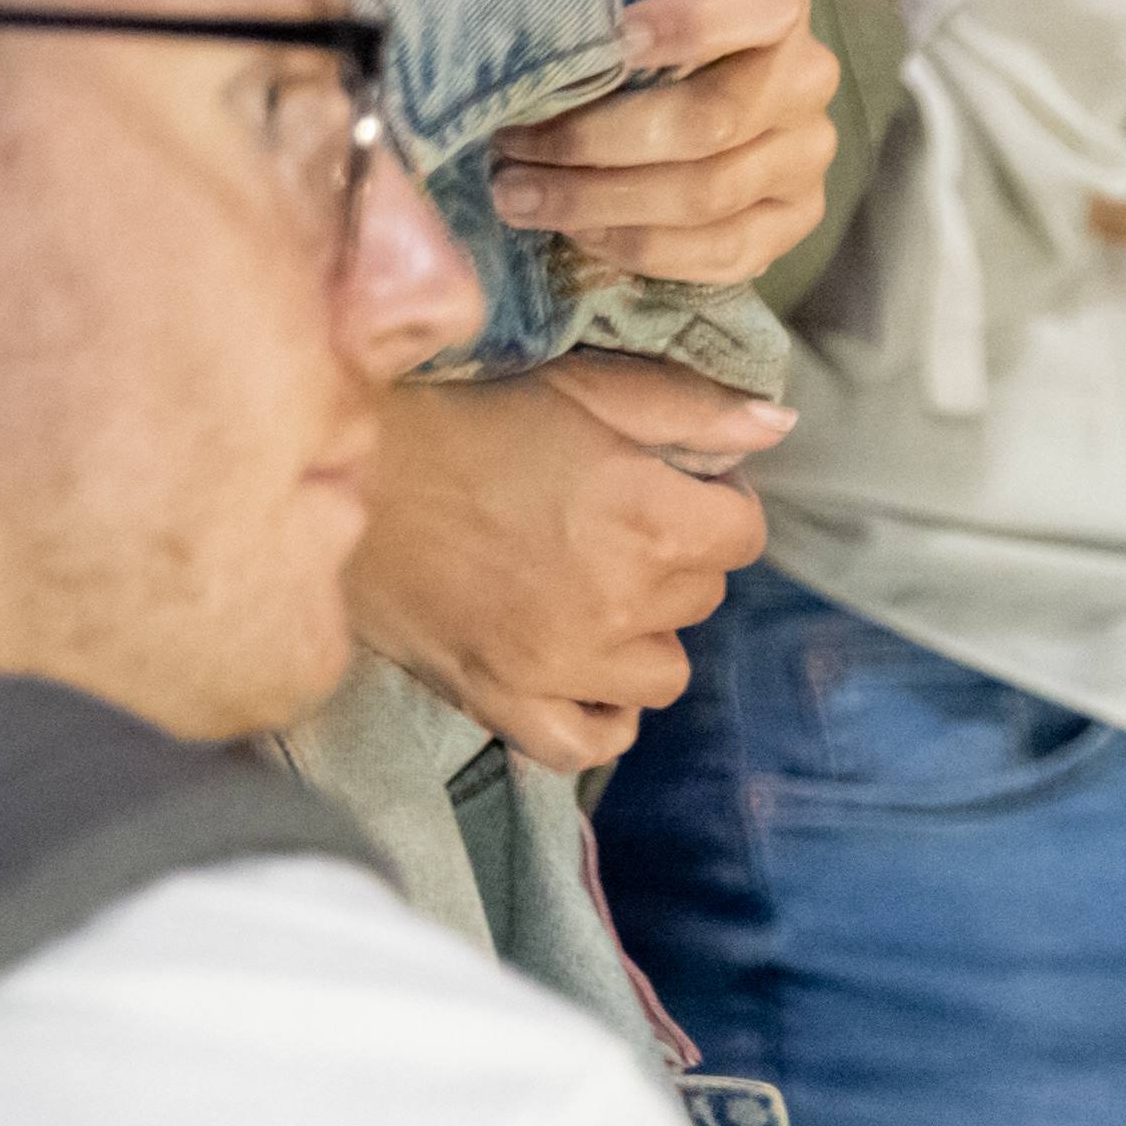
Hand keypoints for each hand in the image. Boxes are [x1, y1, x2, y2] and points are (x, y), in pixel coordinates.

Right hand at [344, 354, 778, 771]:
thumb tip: (779, 428)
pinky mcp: (504, 703)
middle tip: (610, 515)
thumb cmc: (463, 409)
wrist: (345, 469)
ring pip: (662, 673)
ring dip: (642, 631)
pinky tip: (582, 669)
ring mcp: (560, 665)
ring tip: (587, 583)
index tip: (667, 479)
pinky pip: (591, 742)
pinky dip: (599, 714)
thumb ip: (692, 407)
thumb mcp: (582, 384)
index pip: (742, 533)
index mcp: (646, 516)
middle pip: (702, 596)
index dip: (711, 500)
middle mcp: (616, 602)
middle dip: (674, 554)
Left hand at [488, 0, 841, 288]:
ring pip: (706, 196)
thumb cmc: (653, 22)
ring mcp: (808, 156)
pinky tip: (578, 233)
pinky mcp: (798, 219)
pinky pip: (721, 253)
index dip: (693, 25)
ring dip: (599, 203)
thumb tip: (533, 22)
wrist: (712, 81)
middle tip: (512, 145)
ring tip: (521, 197)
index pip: (762, 7)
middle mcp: (809, 79)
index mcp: (780, 3)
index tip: (615, 37)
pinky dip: (639, 248)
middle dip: (595, 140)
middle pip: (708, 123)